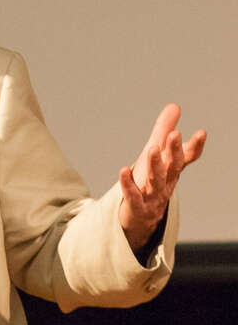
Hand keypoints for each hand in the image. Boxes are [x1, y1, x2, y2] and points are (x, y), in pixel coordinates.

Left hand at [118, 103, 205, 249]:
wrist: (139, 217)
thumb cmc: (148, 182)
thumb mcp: (156, 155)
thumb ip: (163, 131)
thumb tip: (174, 106)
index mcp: (172, 171)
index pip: (186, 158)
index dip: (194, 147)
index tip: (201, 132)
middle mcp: (165, 183)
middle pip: (172, 166)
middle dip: (174, 151)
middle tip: (175, 134)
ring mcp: (152, 196)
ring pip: (156, 181)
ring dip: (155, 165)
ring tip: (151, 149)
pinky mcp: (136, 207)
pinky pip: (132, 195)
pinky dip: (128, 184)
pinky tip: (123, 170)